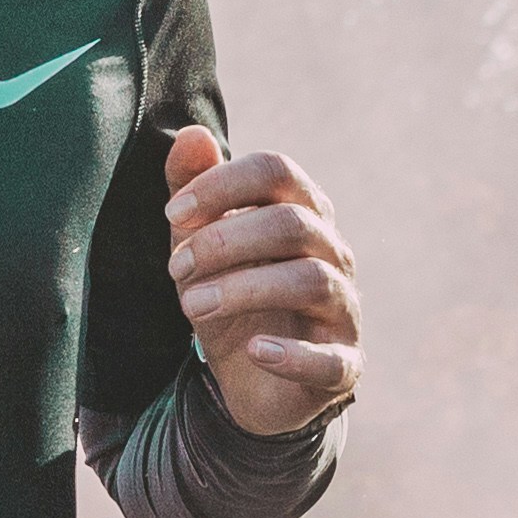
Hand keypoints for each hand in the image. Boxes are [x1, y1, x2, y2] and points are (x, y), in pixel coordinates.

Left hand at [163, 126, 362, 437]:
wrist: (253, 382)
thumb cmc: (232, 300)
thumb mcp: (201, 247)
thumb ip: (195, 192)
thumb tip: (193, 135)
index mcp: (304, 212)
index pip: (276, 170)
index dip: (223, 184)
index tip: (173, 214)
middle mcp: (333, 253)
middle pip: (292, 223)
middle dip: (223, 241)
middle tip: (173, 268)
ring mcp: (344, 309)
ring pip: (311, 280)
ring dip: (242, 290)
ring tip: (191, 306)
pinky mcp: (344, 365)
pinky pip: (330, 359)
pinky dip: (292, 354)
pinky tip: (253, 351)